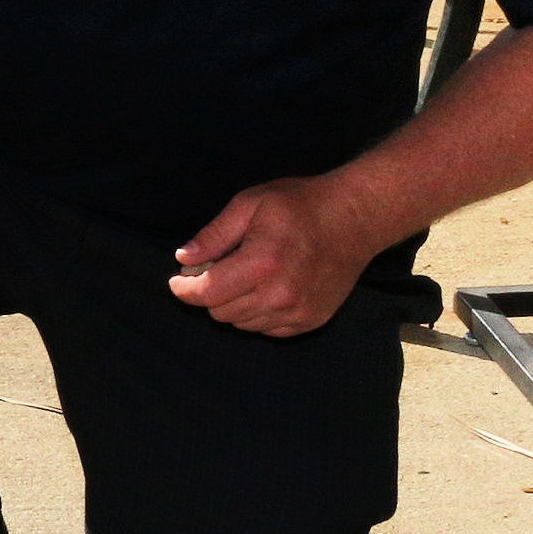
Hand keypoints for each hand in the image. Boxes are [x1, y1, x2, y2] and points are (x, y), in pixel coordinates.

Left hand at [167, 176, 381, 337]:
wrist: (355, 218)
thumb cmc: (300, 204)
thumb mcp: (250, 204)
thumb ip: (214, 234)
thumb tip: (184, 258)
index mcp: (261, 263)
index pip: (207, 293)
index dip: (184, 289)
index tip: (177, 281)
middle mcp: (279, 295)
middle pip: (220, 312)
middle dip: (209, 292)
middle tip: (215, 268)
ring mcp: (297, 312)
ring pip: (241, 323)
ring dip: (233, 303)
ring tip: (245, 275)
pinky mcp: (310, 320)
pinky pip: (266, 329)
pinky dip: (257, 313)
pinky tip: (265, 287)